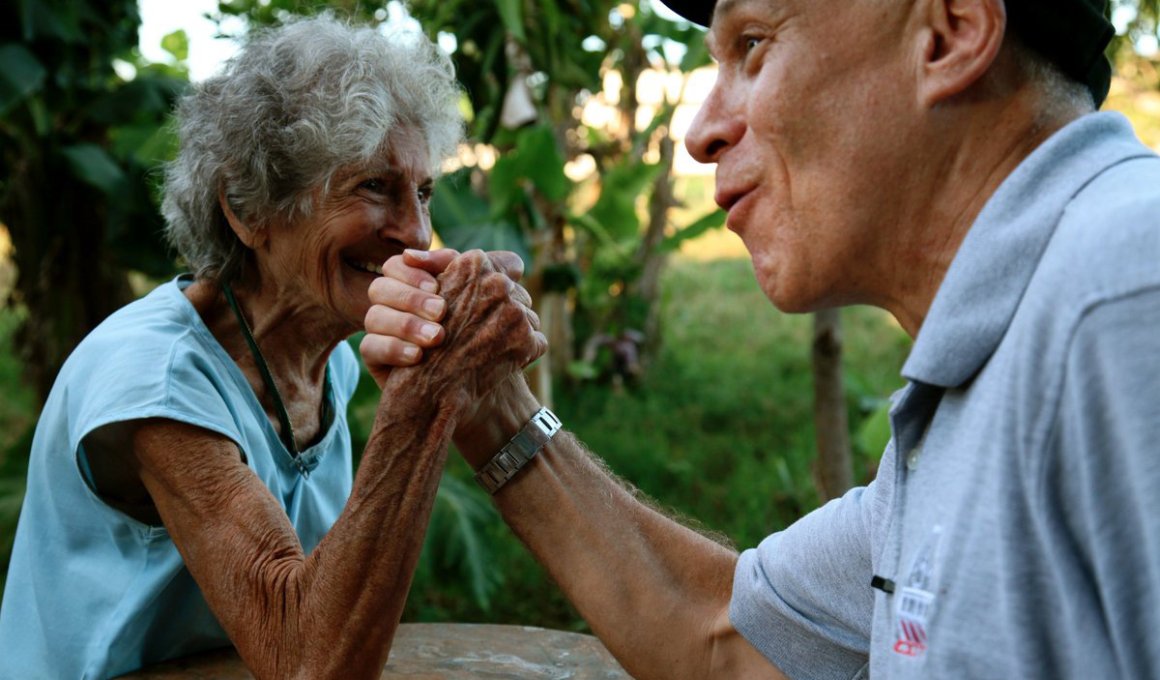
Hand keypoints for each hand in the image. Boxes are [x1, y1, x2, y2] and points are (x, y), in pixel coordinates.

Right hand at [360, 249, 526, 387]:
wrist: (481, 385)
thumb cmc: (484, 336)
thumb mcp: (491, 303)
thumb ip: (494, 274)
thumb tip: (494, 261)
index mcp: (414, 284)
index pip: (399, 265)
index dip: (413, 272)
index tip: (438, 286)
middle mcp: (394, 304)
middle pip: (381, 287)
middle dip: (412, 298)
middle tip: (442, 312)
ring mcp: (382, 331)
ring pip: (374, 316)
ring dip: (406, 324)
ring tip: (437, 338)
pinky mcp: (376, 358)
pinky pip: (370, 347)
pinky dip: (394, 348)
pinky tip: (418, 357)